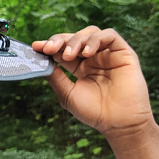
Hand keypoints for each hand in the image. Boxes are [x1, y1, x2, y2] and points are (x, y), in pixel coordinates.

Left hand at [32, 26, 154, 140]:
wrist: (119, 124)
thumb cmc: (94, 112)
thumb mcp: (68, 94)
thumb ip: (55, 77)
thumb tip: (40, 62)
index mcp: (79, 67)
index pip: (62, 50)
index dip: (49, 46)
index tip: (35, 47)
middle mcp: (93, 58)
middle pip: (74, 38)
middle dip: (59, 41)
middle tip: (49, 49)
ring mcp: (108, 54)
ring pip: (90, 33)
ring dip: (76, 40)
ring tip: (69, 55)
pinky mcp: (123, 52)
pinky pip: (109, 36)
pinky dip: (95, 40)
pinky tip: (87, 53)